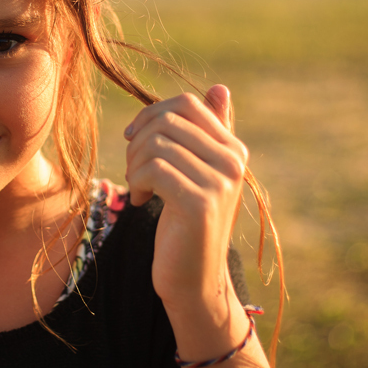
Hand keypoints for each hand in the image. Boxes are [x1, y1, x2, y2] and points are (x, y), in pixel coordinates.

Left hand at [124, 86, 248, 318]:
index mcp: (233, 149)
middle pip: (168, 120)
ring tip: (137, 187)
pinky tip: (140, 201)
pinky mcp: (200, 203)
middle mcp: (233, 162)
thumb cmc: (186, 224)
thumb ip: (208, 133)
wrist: (193, 279)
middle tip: (134, 169)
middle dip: (138, 140)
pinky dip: (136, 182)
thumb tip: (219, 88)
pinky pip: (154, 169)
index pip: (187, 104)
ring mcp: (220, 182)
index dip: (151, 115)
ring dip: (134, 164)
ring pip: (157, 143)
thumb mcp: (197, 173)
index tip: (135, 140)